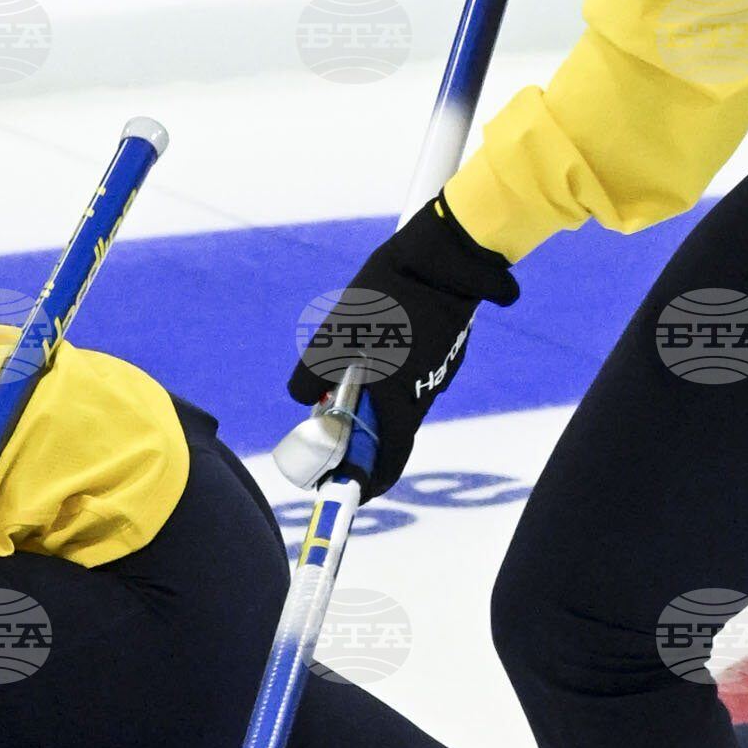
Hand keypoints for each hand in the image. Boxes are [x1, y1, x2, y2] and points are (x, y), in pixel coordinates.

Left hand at [287, 194, 518, 504]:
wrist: (440, 258)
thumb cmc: (384, 295)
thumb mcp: (334, 331)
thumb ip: (313, 371)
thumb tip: (302, 399)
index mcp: (397, 395)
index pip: (389, 458)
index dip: (372, 480)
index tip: (353, 489)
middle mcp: (422, 392)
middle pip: (393, 433)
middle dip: (364, 439)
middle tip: (336, 432)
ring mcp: (438, 373)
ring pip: (403, 404)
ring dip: (375, 405)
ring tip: (348, 384)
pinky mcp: (445, 354)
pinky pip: (415, 380)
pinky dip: (393, 381)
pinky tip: (377, 354)